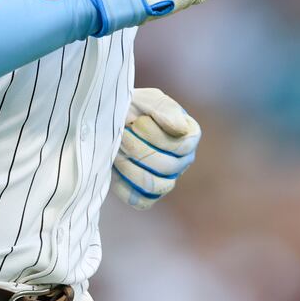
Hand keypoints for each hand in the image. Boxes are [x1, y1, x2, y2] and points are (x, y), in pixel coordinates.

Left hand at [111, 87, 200, 209]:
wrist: (110, 122)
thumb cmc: (133, 108)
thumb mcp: (147, 100)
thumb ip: (164, 109)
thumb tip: (181, 129)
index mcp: (189, 136)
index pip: (181, 146)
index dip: (155, 136)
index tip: (136, 122)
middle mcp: (182, 161)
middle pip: (167, 167)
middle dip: (138, 149)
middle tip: (121, 135)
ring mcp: (167, 180)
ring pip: (154, 185)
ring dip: (130, 167)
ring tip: (117, 150)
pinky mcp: (148, 194)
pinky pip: (141, 201)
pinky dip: (125, 186)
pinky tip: (114, 167)